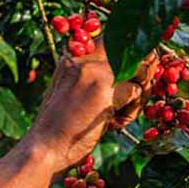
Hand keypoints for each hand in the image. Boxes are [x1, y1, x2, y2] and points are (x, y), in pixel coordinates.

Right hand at [22, 40, 156, 177]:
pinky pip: (136, 90)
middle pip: (131, 50)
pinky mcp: (103, 88)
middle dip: (143, 72)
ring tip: (120, 115)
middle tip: (136, 96)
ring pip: (139, 70)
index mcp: (73, 57)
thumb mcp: (74, 94)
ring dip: (139, 95)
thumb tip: (138, 67)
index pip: (114, 39)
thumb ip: (98, 78)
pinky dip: (132, 111)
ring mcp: (93, 71)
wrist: (45, 148)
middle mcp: (83, 57)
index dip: (132, 54)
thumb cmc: (61, 129)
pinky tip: (115, 124)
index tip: (136, 74)